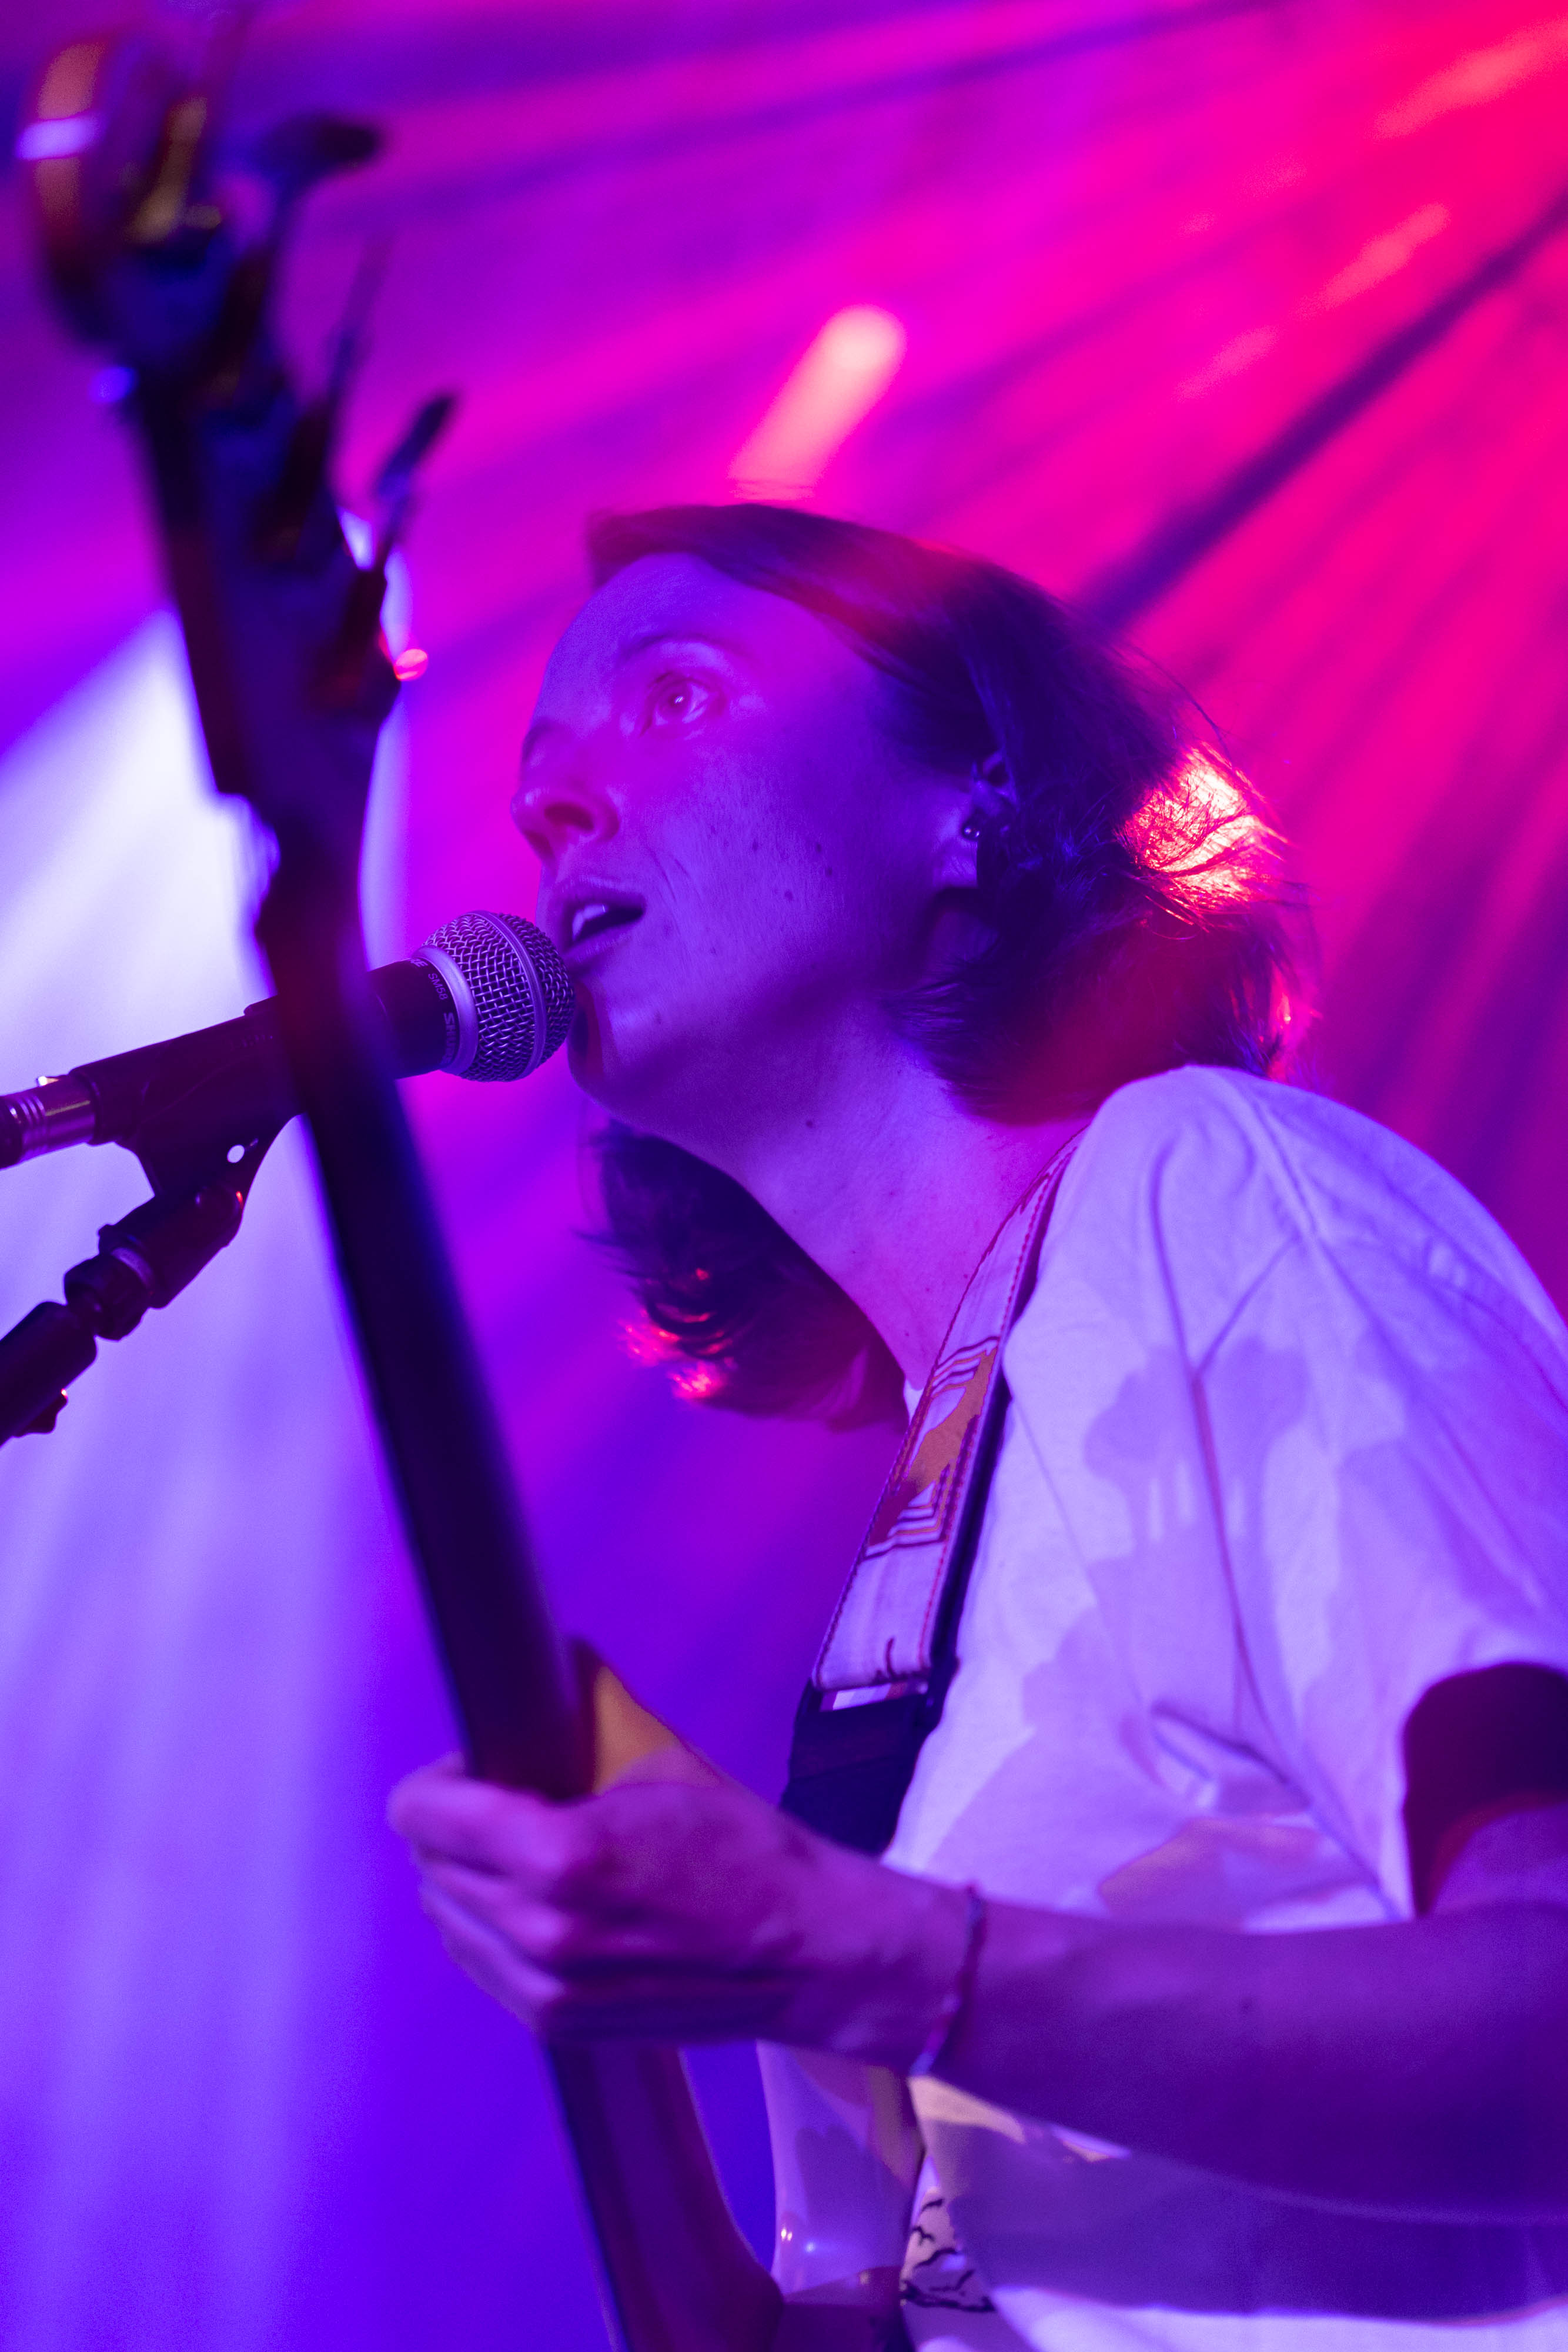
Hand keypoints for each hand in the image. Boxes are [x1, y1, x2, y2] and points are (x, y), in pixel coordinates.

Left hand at [387, 1743, 968, 2061]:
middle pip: (431, 1863)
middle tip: (506, 1801)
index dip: (436, 1783)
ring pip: (448, 1914)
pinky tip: (538, 1900)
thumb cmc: (744, 1850)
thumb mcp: (662, 1764)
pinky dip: (490, 1923)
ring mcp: (543, 1989)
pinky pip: (480, 1959)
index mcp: (562, 1857)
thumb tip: (546, 1663)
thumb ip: (584, 1726)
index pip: (426, 1815)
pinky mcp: (555, 2026)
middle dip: (455, 1826)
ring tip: (525, 1853)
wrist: (802, 1953)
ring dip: (469, 1877)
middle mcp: (539, 1931)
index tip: (467, 1767)